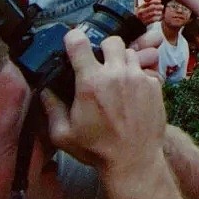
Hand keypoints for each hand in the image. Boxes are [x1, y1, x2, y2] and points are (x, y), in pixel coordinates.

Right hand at [41, 31, 166, 174]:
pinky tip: (133, 93)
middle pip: (111, 41)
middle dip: (104, 49)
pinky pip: (145, 70)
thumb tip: (44, 90)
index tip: (73, 41)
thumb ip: (52, 108)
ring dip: (122, 62)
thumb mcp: (63, 134)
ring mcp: (138, 77)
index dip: (74, 38)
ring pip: (130, 53)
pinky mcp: (154, 84)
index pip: (79, 43)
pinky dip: (138, 76)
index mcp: (90, 83)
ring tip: (118, 79)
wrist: (134, 160)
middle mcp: (116, 74)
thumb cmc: (97, 150)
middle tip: (101, 64)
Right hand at [135, 0, 163, 25]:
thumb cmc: (140, 16)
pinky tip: (160, 18)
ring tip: (161, 13)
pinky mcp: (145, 23)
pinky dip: (158, 18)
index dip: (155, 1)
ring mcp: (143, 17)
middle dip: (158, 6)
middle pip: (152, 7)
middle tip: (162, 7)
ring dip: (159, 12)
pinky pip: (153, 20)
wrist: (135, 26)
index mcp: (140, 7)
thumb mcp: (141, 10)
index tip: (160, 1)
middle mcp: (141, 12)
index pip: (148, 2)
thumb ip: (147, 5)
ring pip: (153, 13)